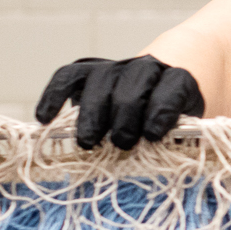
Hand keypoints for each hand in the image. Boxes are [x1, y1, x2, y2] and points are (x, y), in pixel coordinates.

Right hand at [35, 55, 206, 149]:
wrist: (165, 83)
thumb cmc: (174, 117)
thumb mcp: (185, 128)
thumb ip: (174, 139)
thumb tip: (155, 161)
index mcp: (178, 80)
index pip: (171, 90)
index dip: (161, 111)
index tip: (153, 136)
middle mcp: (146, 68)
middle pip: (131, 89)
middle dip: (125, 119)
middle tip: (121, 144)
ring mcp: (116, 67)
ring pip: (99, 83)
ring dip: (92, 115)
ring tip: (88, 143)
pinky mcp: (89, 70)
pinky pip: (67, 76)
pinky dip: (53, 96)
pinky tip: (45, 119)